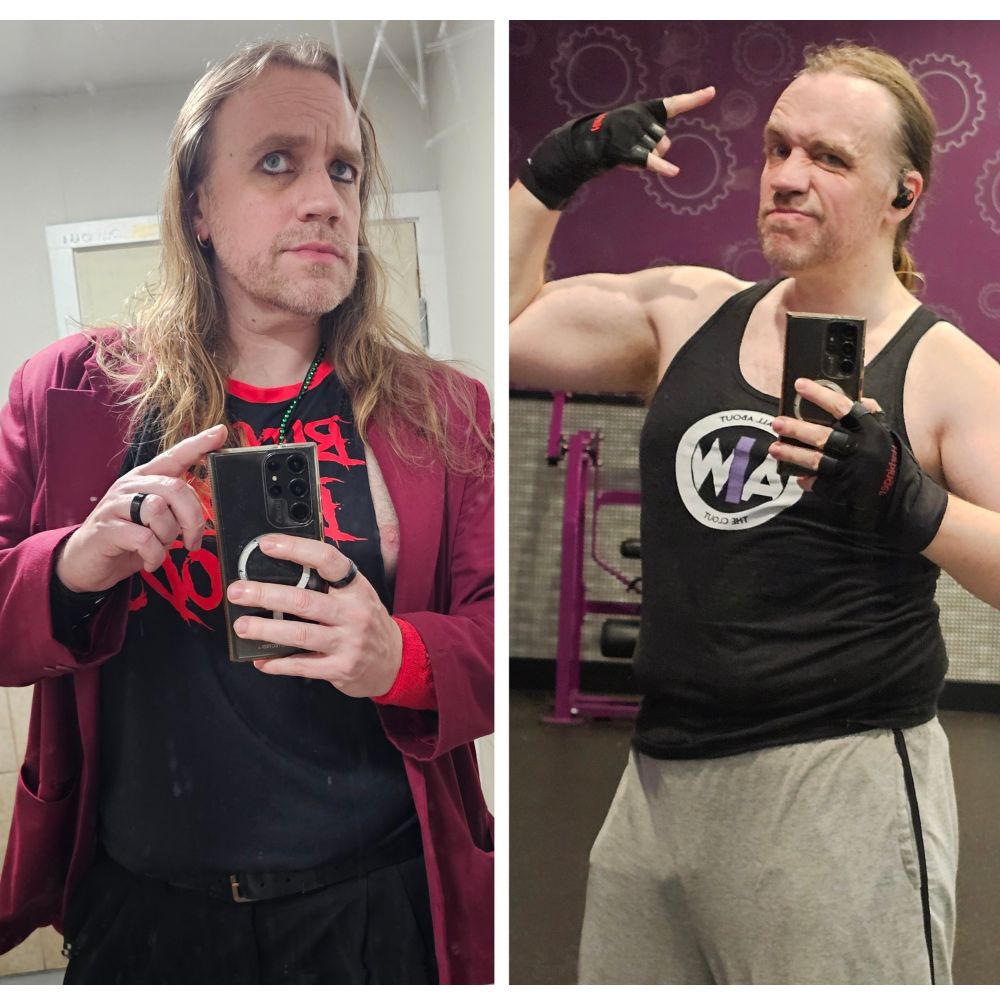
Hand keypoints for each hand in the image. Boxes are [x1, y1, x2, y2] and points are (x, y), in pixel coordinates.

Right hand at [56, 425, 228, 592]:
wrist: (86, 563)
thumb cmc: (127, 539)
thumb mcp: (155, 520)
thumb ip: (175, 509)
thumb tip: (204, 512)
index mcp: (145, 479)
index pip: (174, 456)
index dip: (198, 444)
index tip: (219, 432)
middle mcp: (130, 486)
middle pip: (175, 489)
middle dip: (192, 519)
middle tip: (192, 541)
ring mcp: (115, 505)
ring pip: (158, 510)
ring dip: (168, 536)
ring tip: (159, 547)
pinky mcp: (106, 528)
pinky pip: (145, 539)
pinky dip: (155, 555)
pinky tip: (150, 561)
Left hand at [225, 535, 402, 697]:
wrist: (394, 660)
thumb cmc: (366, 621)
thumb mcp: (356, 595)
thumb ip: (327, 583)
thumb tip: (280, 569)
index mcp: (355, 587)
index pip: (327, 560)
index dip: (296, 549)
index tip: (267, 545)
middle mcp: (354, 612)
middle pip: (304, 600)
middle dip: (265, 595)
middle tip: (238, 592)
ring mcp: (348, 642)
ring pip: (300, 634)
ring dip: (266, 629)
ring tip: (242, 626)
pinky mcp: (340, 668)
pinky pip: (303, 665)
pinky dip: (278, 663)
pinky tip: (260, 659)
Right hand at [519, 87, 715, 208]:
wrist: (587, 146)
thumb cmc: (614, 139)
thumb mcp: (635, 133)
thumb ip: (655, 138)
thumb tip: (666, 148)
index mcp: (646, 110)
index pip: (674, 104)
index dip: (694, 99)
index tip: (712, 92)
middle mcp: (642, 118)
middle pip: (664, 140)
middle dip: (653, 148)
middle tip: (632, 146)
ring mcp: (636, 135)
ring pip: (658, 152)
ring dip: (646, 159)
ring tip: (626, 152)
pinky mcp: (630, 152)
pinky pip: (651, 161)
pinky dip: (662, 168)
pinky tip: (674, 173)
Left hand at [769, 378, 947, 551]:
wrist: (904, 498)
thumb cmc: (889, 460)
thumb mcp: (885, 434)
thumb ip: (870, 417)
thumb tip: (859, 397)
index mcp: (871, 431)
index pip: (844, 407)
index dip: (820, 394)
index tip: (800, 385)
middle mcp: (862, 450)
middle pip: (824, 436)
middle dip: (797, 429)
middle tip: (777, 422)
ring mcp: (852, 472)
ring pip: (816, 461)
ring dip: (792, 454)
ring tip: (774, 448)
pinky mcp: (845, 491)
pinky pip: (819, 484)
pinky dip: (806, 479)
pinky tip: (795, 475)